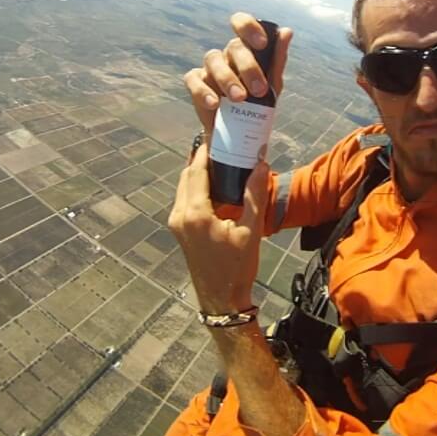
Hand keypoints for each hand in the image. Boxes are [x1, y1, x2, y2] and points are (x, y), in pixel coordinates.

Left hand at [168, 141, 269, 313]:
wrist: (221, 301)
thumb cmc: (237, 267)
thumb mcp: (251, 230)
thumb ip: (254, 194)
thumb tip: (260, 162)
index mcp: (194, 213)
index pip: (197, 170)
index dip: (206, 150)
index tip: (220, 135)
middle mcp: (179, 214)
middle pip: (187, 175)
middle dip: (203, 159)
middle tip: (224, 146)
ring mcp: (176, 223)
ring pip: (184, 186)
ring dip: (199, 173)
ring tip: (223, 162)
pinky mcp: (179, 230)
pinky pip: (185, 199)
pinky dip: (198, 187)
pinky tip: (217, 186)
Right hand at [184, 12, 292, 130]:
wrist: (238, 131)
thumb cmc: (257, 101)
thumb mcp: (272, 83)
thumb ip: (277, 59)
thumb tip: (287, 32)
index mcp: (246, 48)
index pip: (242, 24)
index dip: (250, 28)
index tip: (262, 44)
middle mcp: (227, 54)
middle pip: (234, 47)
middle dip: (248, 67)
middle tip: (259, 90)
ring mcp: (209, 67)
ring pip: (213, 60)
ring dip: (227, 79)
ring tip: (240, 99)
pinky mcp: (195, 82)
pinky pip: (194, 80)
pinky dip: (203, 91)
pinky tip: (214, 104)